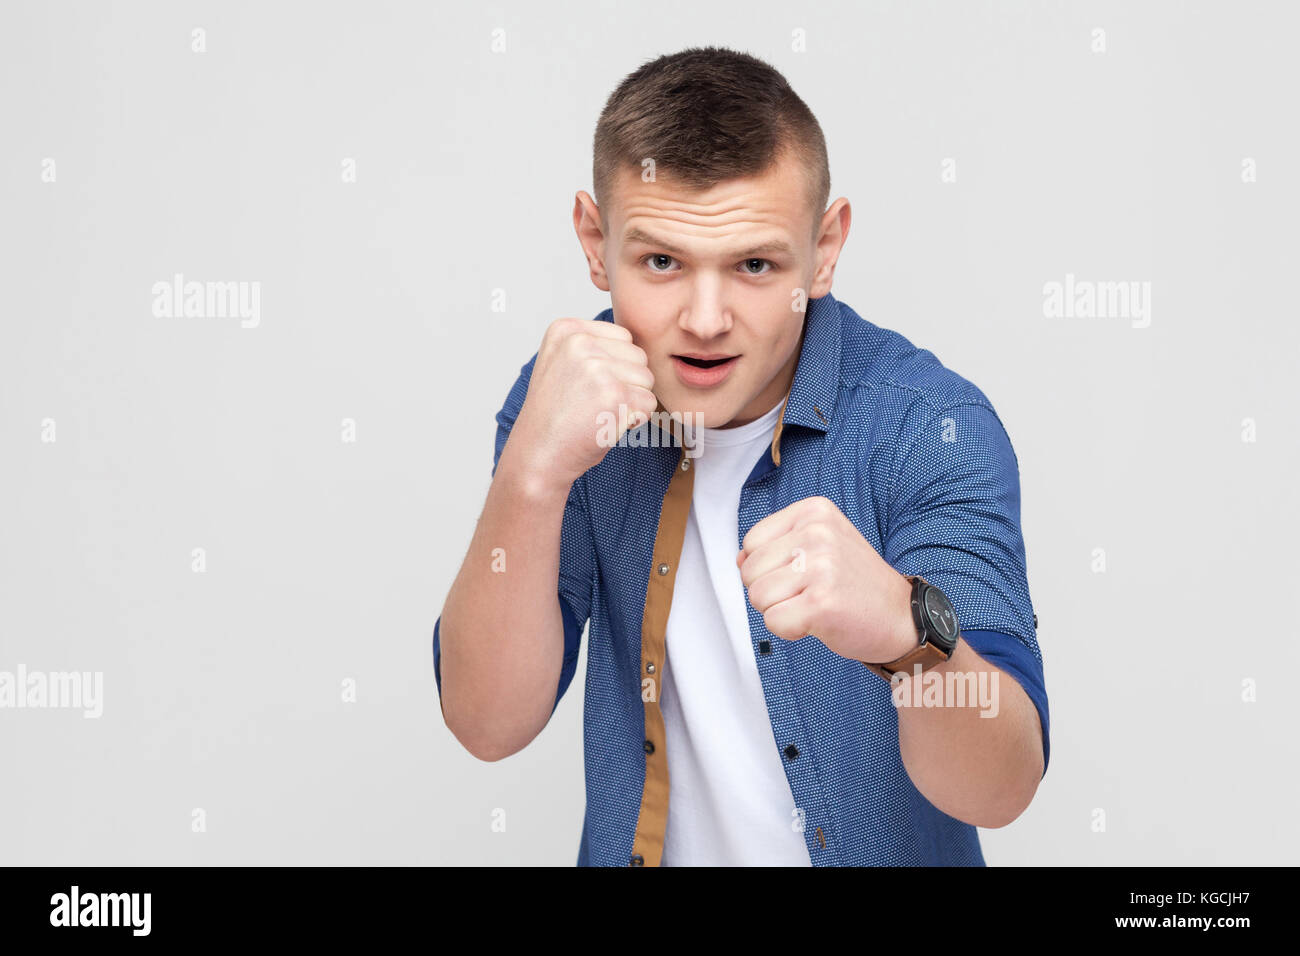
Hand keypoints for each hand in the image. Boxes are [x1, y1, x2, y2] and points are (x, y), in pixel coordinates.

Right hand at [507, 318, 656, 494]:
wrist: (538, 454)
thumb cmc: (555, 416)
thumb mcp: (561, 363)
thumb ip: (592, 345)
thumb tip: (634, 343)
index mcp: (566, 330)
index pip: (623, 337)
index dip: (616, 367)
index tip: (588, 386)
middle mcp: (579, 342)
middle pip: (638, 356)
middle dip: (627, 383)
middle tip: (595, 403)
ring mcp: (596, 367)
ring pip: (647, 378)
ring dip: (632, 401)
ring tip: (600, 413)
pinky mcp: (613, 394)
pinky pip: (649, 402)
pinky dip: (636, 419)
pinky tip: (608, 424)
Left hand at [736, 495, 917, 664]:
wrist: (902, 616)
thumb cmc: (855, 583)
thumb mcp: (819, 548)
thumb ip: (775, 548)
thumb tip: (738, 560)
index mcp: (814, 511)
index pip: (751, 542)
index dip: (767, 568)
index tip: (803, 573)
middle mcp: (817, 532)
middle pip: (749, 571)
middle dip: (771, 591)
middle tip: (810, 593)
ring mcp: (821, 566)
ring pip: (758, 597)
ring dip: (781, 611)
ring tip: (815, 605)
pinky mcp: (821, 602)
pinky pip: (774, 622)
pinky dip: (791, 630)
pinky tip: (819, 621)